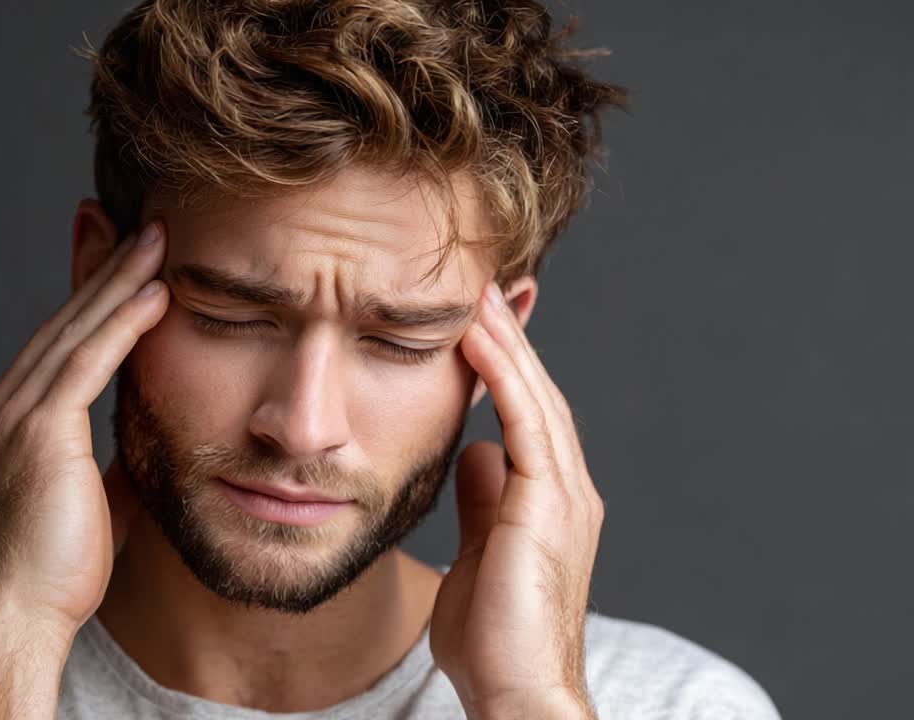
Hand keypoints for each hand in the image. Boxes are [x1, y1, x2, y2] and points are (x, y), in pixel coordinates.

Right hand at [0, 220, 167, 629]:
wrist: (19, 615)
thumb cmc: (56, 571)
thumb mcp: (92, 503)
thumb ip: (111, 468)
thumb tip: (143, 455)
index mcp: (12, 423)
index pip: (59, 345)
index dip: (91, 300)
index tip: (122, 262)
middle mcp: (4, 408)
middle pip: (63, 324)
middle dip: (104, 271)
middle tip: (142, 228)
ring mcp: (15, 417)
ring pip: (75, 332)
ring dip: (119, 283)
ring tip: (157, 241)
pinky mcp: (39, 432)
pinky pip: (87, 363)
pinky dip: (121, 325)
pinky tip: (153, 294)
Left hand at [429, 281, 603, 719]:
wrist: (515, 691)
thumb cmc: (494, 637)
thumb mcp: (476, 553)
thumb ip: (481, 504)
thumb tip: (474, 457)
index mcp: (547, 500)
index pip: (525, 414)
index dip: (502, 367)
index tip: (472, 323)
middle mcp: (566, 489)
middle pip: (536, 395)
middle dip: (507, 340)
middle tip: (477, 286)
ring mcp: (563, 496)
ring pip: (535, 398)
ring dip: (505, 343)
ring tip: (475, 293)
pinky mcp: (547, 506)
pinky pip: (525, 423)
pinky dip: (502, 376)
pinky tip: (476, 338)